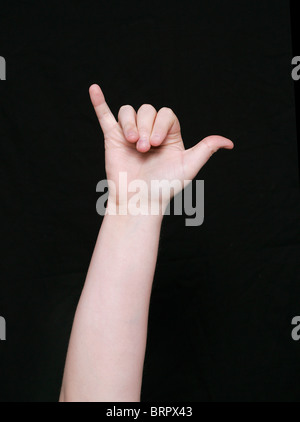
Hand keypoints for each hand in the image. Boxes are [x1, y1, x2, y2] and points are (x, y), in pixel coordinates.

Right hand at [89, 84, 232, 212]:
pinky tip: (94, 88)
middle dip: (145, 127)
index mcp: (169, 136)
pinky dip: (99, 102)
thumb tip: (229, 142)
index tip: (157, 144)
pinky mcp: (112, 138)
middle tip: (144, 149)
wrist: (138, 201)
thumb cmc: (163, 186)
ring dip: (130, 124)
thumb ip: (206, 149)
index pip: (166, 114)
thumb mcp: (188, 166)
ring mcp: (130, 134)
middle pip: (147, 110)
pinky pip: (105, 116)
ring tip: (132, 143)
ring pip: (129, 111)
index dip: (161, 124)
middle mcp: (150, 132)